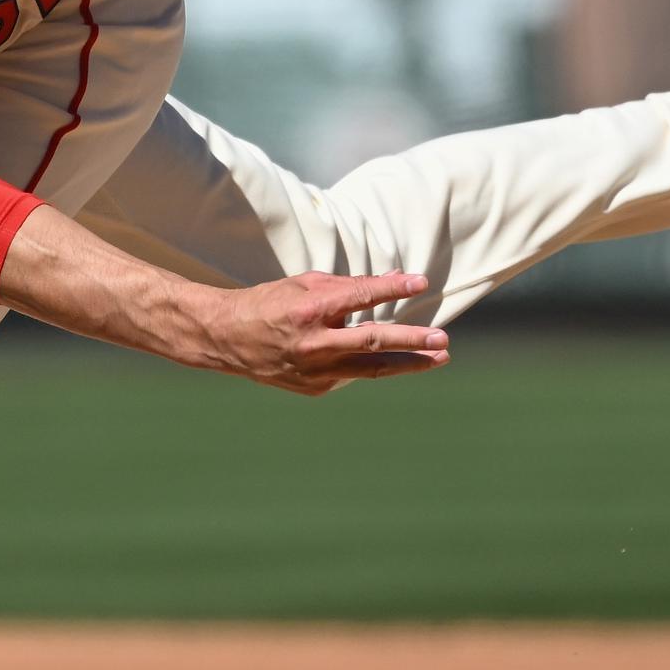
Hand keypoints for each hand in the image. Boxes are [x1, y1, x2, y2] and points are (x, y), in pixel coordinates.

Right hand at [183, 269, 448, 395]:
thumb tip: (389, 284)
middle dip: (413, 340)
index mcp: (310, 310)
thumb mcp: (303, 284)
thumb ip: (346, 287)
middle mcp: (314, 343)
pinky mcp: (315, 388)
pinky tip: (386, 359)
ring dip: (409, 363)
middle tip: (443, 338)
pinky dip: (368, 365)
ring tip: (438, 357)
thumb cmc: (269, 304)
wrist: (227, 339)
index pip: (361, 297)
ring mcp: (315, 370)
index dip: (393, 288)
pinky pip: (350, 374)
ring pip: (372, 369)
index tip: (420, 282)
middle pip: (374, 341)